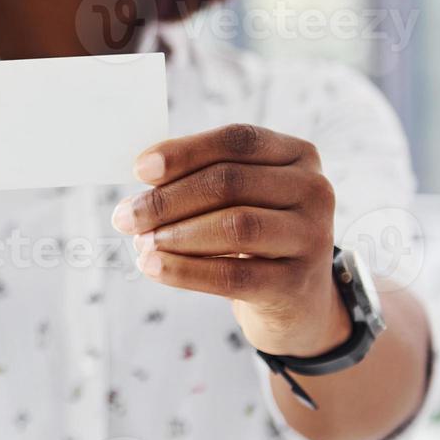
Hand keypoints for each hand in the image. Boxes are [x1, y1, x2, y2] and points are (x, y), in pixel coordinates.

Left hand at [112, 123, 350, 357]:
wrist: (295, 298)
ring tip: (139, 242)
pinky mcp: (298, 284)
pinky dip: (185, 271)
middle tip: (125, 215)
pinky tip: (153, 267)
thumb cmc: (253, 235)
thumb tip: (143, 173)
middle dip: (168, 199)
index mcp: (297, 154)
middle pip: (230, 182)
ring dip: (175, 234)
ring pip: (235, 227)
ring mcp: (312, 237)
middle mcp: (313, 189)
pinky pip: (233, 276)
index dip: (184, 152)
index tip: (139, 170)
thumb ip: (200, 176)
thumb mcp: (239, 196)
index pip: (237, 140)